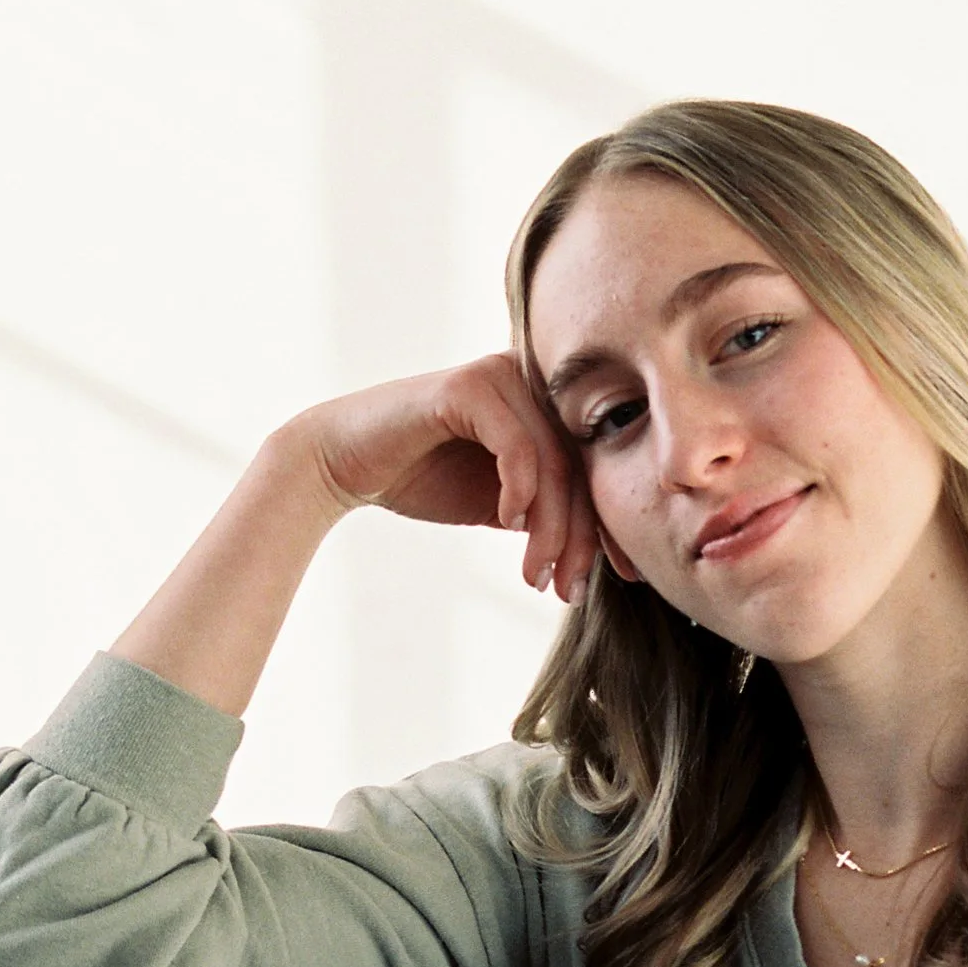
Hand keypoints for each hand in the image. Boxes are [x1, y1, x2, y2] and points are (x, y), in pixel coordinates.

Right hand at [289, 355, 599, 603]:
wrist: (346, 463)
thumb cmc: (423, 480)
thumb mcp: (503, 503)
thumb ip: (548, 511)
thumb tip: (605, 553)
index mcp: (544, 402)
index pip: (594, 466)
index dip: (609, 523)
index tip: (622, 576)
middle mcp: (530, 379)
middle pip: (580, 466)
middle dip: (583, 537)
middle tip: (570, 590)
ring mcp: (501, 376)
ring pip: (553, 462)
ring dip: (551, 529)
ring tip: (537, 576)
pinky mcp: (470, 386)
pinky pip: (517, 446)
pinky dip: (520, 492)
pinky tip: (508, 526)